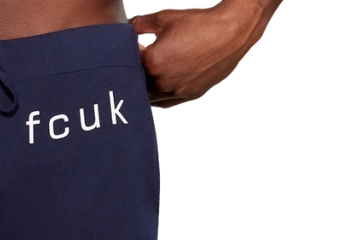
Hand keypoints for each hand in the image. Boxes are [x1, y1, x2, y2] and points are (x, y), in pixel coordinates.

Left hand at [129, 0, 270, 109]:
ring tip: (153, 71)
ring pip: (151, 97)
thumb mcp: (165, 17)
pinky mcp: (188, 96)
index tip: (135, 50)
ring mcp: (176, 92)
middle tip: (143, 62)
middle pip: (138, 85)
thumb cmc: (201, 24)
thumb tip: (128, 28)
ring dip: (147, 88)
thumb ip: (140, 24)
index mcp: (153, 63)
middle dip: (138, 74)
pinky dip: (162, 94)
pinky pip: (167, 101)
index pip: (129, 66)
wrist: (231, 32)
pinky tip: (163, 82)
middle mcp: (163, 82)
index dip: (129, 58)